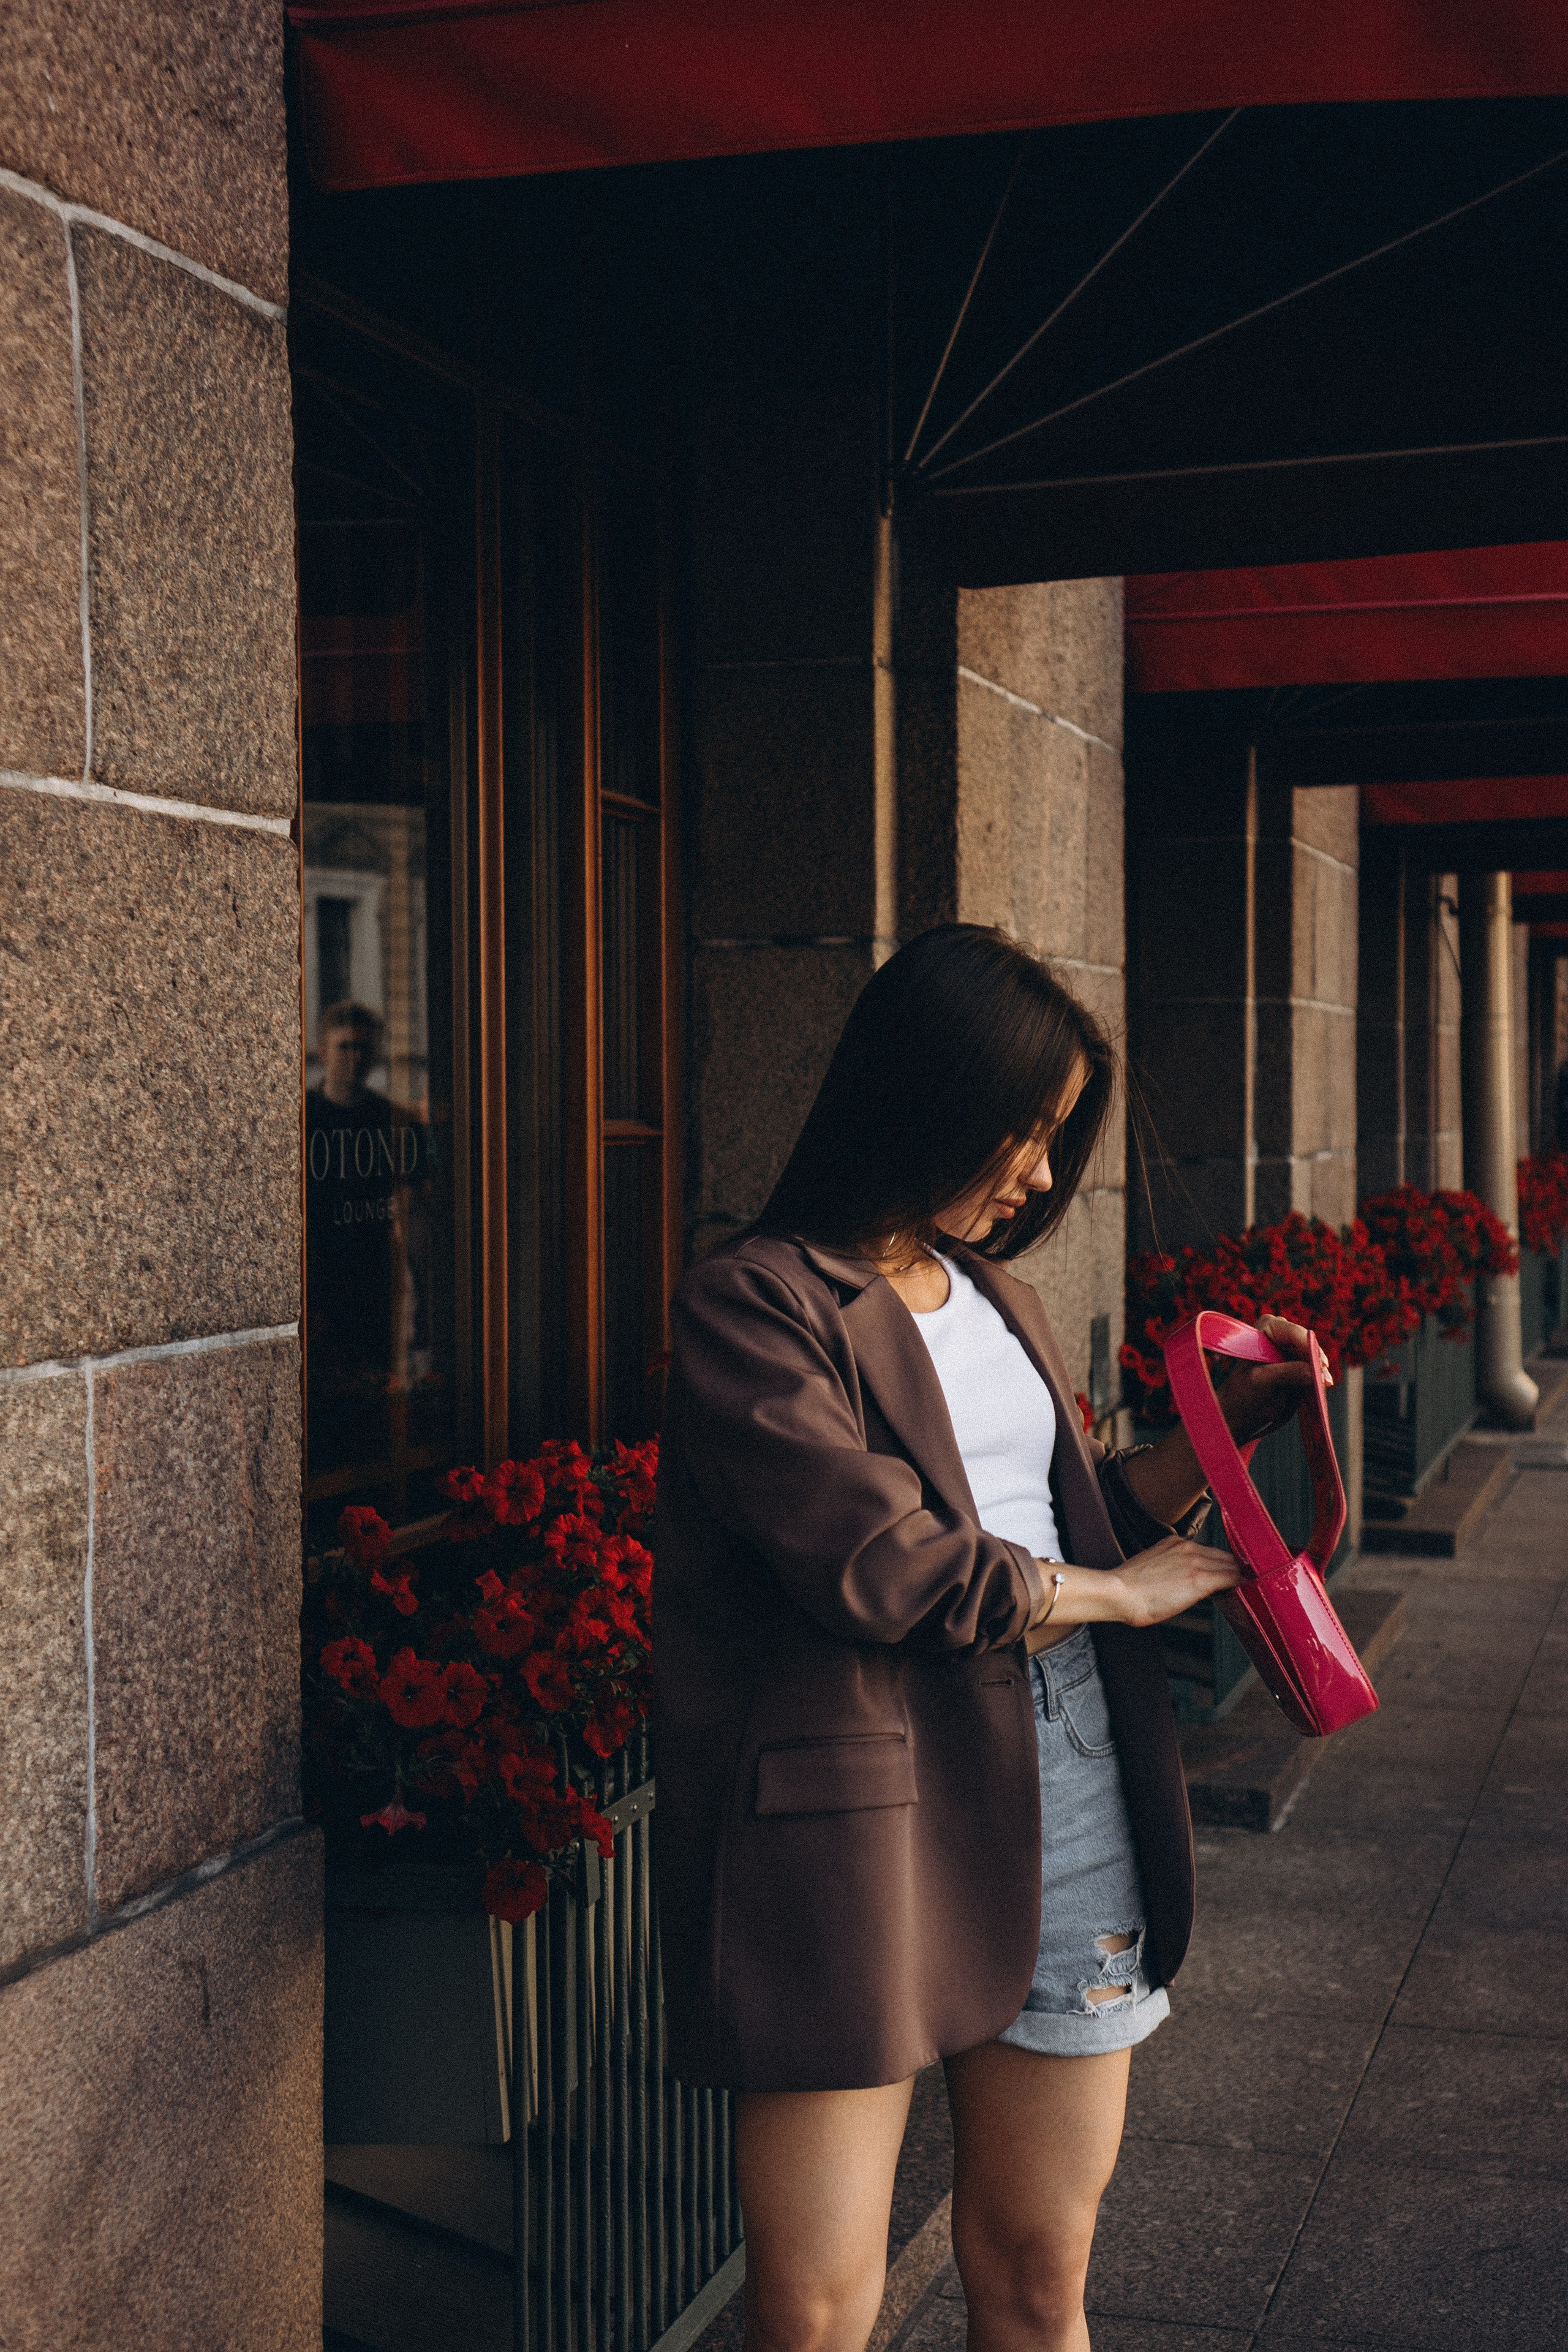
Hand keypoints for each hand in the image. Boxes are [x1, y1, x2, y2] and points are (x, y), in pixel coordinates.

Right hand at [1021, 1539, 1240, 1646]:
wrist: (1119, 1593)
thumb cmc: (1128, 1588)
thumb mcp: (1151, 1567)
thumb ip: (1171, 1567)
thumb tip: (1182, 1581)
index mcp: (1174, 1542)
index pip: (1210, 1552)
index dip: (1224, 1564)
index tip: (1233, 1573)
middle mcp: (1187, 1547)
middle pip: (1224, 1556)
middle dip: (1237, 1568)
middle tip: (1249, 1580)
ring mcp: (1194, 1560)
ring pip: (1230, 1565)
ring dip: (1241, 1575)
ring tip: (1252, 1585)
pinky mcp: (1199, 1578)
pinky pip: (1231, 1577)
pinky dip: (1242, 1582)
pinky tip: (1249, 1589)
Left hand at [1211, 1314, 1328, 1444]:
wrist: (1241, 1409)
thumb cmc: (1242, 1392)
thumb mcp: (1259, 1382)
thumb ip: (1284, 1373)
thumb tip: (1311, 1371)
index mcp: (1265, 1328)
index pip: (1292, 1333)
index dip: (1308, 1347)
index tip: (1319, 1364)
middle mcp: (1280, 1333)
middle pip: (1307, 1342)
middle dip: (1316, 1359)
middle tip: (1324, 1378)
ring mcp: (1291, 1347)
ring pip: (1314, 1354)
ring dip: (1320, 1369)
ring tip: (1324, 1383)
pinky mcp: (1298, 1362)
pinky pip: (1314, 1366)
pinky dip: (1318, 1376)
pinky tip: (1322, 1385)